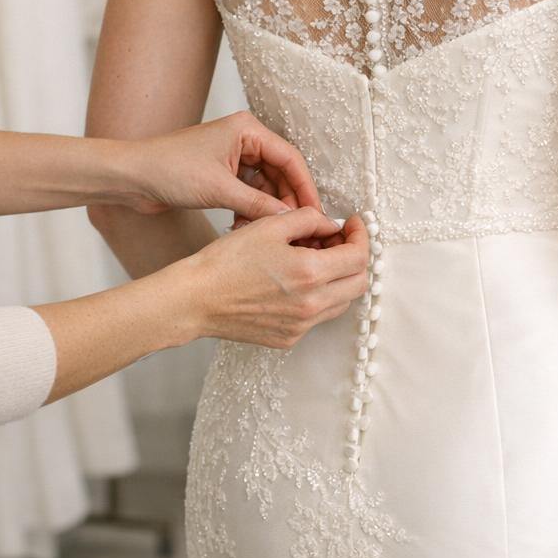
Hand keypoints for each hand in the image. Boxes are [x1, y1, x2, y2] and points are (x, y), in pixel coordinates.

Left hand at [121, 112, 321, 219]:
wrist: (130, 178)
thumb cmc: (167, 169)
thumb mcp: (219, 190)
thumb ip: (259, 205)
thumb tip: (290, 219)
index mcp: (248, 130)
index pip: (290, 158)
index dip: (305, 188)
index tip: (317, 214)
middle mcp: (244, 139)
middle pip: (281, 173)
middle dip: (286, 202)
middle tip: (296, 229)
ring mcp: (233, 157)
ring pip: (266, 186)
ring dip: (266, 210)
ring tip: (263, 232)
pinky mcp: (222, 174)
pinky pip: (249, 193)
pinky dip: (251, 211)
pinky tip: (244, 228)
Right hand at [182, 210, 369, 348]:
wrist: (196, 300)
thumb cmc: (227, 261)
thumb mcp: (270, 226)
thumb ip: (309, 219)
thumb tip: (331, 224)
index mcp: (310, 274)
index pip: (359, 257)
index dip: (362, 236)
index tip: (352, 225)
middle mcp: (312, 305)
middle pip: (359, 283)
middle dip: (356, 258)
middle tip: (338, 241)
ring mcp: (301, 326)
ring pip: (341, 302)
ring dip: (339, 279)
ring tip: (315, 260)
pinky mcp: (289, 338)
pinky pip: (318, 316)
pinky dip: (318, 297)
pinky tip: (295, 281)